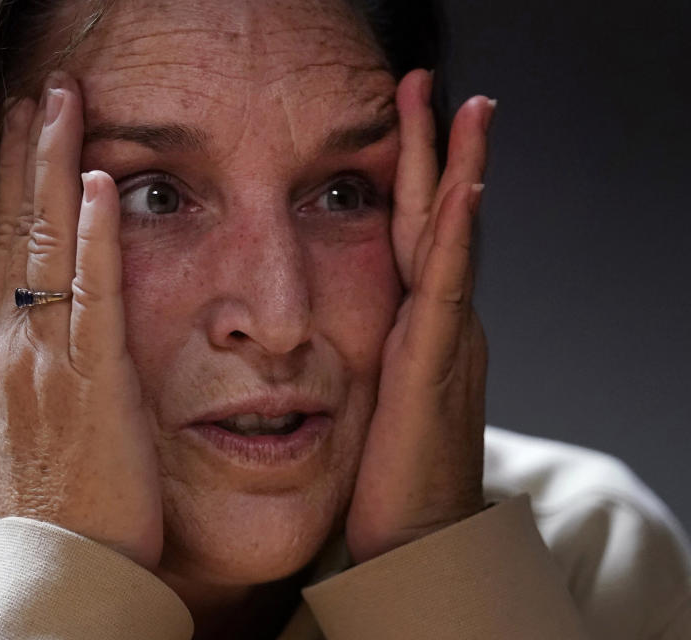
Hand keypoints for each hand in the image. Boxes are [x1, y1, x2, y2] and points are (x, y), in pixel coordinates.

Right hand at [0, 72, 163, 570]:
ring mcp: (47, 358)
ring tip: (61, 105)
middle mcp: (10, 344)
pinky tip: (97, 186)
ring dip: (53, 170)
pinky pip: (92, 295)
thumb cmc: (47, 485)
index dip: (9, 184)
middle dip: (26, 154)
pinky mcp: (92, 379)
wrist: (66, 552)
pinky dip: (94, 238)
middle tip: (38, 91)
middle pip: (15, 230)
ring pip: (46, 248)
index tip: (18, 131)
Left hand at [345, 70, 493, 562]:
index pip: (409, 235)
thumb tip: (307, 334)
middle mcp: (435, 321)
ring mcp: (444, 337)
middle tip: (426, 84)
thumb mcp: (365, 399)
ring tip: (461, 108)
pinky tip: (462, 190)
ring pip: (450, 238)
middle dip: (433, 150)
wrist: (416, 539)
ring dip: (453, 169)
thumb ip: (352, 355)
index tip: (397, 120)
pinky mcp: (436, 364)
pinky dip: (456, 236)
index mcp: (411, 325)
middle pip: (434, 218)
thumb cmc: (385, 476)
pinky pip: (448, 286)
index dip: (405, 177)